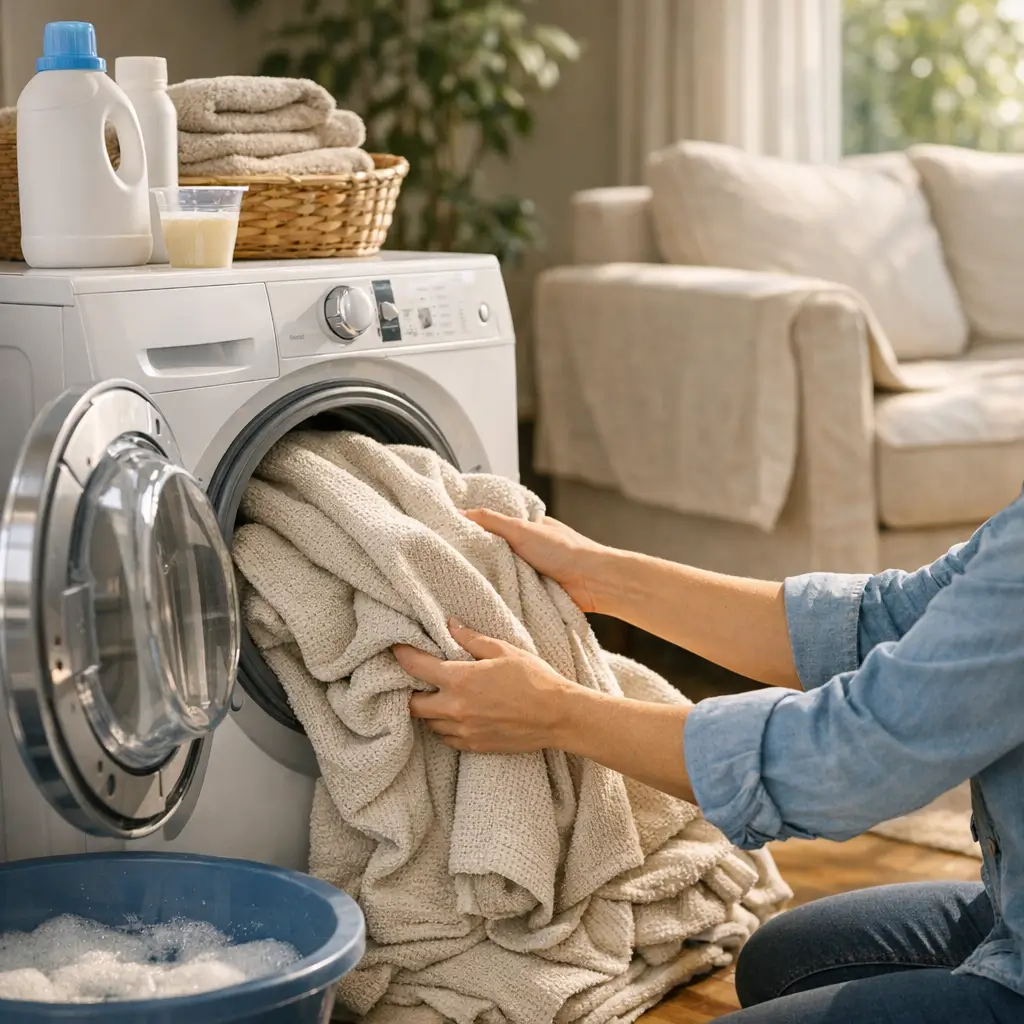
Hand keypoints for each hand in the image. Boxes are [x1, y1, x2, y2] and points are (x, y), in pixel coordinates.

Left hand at [395, 619, 576, 752]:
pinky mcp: (473, 746)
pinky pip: (446, 737)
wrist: (558, 716)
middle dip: (409, 691)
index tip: (396, 648)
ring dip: (428, 710)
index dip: (401, 655)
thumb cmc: (535, 679)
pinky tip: (455, 714)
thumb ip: (472, 639)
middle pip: (412, 704)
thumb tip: (450, 625)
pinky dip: (444, 726)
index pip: (416, 667)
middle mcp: (456, 708)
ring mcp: (463, 731)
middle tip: (416, 680)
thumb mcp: (504, 650)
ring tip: (437, 697)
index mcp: (460, 679)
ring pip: (428, 723)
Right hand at [462, 508, 607, 612]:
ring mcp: (531, 572)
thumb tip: (461, 512)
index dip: (474, 529)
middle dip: (480, 558)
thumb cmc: (565, 552)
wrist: (591, 583)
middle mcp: (528, 549)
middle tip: (454, 561)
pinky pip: (511, 592)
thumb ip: (491, 520)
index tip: (452, 534)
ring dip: (491, 578)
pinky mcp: (533, 593)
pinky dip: (502, 594)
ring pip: (501, 574)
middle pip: (494, 552)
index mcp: (527, 528)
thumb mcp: (522, 529)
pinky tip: (487, 595)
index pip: (493, 526)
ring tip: (466, 579)